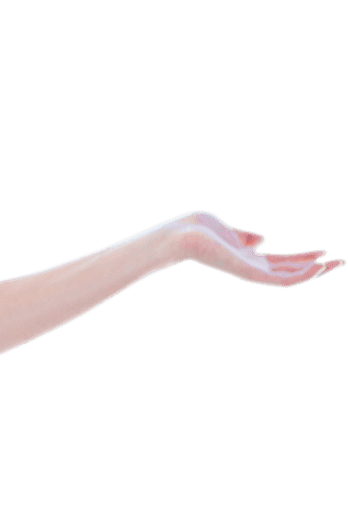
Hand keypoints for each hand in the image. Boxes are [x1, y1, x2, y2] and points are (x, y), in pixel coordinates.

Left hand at [177, 209, 345, 288]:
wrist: (180, 235)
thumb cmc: (197, 230)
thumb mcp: (228, 231)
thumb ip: (246, 237)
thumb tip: (263, 239)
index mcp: (248, 258)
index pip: (283, 261)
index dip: (304, 257)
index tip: (325, 250)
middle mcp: (252, 268)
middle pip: (291, 271)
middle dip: (317, 267)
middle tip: (342, 262)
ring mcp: (251, 273)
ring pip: (290, 279)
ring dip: (315, 273)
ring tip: (337, 264)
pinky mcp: (250, 275)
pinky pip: (281, 280)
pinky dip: (301, 276)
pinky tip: (318, 267)